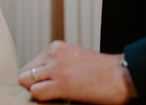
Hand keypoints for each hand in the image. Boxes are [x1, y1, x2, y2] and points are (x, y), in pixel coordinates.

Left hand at [19, 41, 135, 103]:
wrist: (120, 75)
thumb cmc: (103, 71)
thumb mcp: (76, 58)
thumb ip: (60, 63)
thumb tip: (46, 79)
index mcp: (57, 47)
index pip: (32, 63)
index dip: (36, 77)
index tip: (44, 85)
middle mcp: (53, 54)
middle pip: (25, 71)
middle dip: (31, 83)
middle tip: (44, 93)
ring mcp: (55, 68)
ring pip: (25, 80)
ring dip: (35, 90)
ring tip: (50, 97)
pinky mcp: (61, 84)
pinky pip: (36, 92)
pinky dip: (42, 98)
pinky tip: (56, 99)